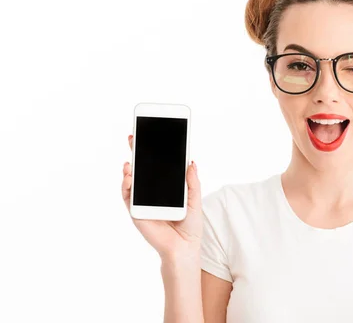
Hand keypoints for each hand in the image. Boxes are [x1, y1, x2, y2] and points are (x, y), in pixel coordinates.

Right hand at [121, 134, 202, 261]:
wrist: (184, 248)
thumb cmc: (190, 226)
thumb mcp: (195, 200)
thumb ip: (192, 182)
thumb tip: (191, 162)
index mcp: (166, 187)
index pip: (158, 165)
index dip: (154, 151)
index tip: (152, 134)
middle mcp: (153, 192)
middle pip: (142, 169)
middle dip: (137, 152)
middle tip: (133, 137)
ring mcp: (143, 201)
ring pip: (132, 180)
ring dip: (129, 168)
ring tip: (131, 160)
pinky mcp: (136, 211)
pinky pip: (128, 196)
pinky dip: (126, 185)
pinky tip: (129, 176)